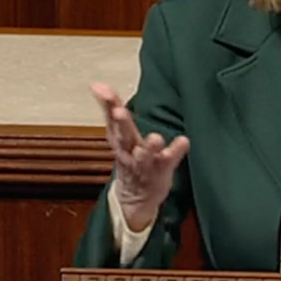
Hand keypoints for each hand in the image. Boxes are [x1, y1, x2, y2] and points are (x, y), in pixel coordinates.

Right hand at [92, 82, 189, 231]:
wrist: (135, 197)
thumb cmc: (128, 157)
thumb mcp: (117, 133)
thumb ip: (111, 108)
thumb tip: (97, 83)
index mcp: (118, 139)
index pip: (110, 119)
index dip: (107, 105)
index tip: (102, 90)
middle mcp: (129, 151)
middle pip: (123, 137)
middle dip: (122, 124)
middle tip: (120, 111)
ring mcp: (145, 164)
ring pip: (143, 156)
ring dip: (148, 147)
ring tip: (155, 137)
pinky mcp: (160, 172)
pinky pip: (168, 162)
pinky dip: (175, 152)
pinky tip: (183, 141)